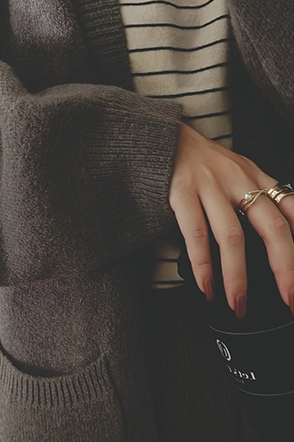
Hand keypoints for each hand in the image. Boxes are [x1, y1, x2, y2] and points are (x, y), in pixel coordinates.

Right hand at [169, 123, 293, 318]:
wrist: (160, 138)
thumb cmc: (200, 161)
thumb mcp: (239, 172)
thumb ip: (260, 198)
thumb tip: (280, 237)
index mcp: (256, 177)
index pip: (291, 212)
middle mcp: (239, 180)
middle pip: (272, 228)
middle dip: (284, 268)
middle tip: (288, 298)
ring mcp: (210, 186)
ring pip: (233, 237)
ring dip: (238, 277)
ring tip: (239, 303)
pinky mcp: (181, 192)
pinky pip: (196, 234)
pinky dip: (203, 265)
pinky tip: (207, 286)